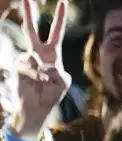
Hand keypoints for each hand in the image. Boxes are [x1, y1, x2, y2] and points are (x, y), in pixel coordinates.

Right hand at [12, 0, 69, 138]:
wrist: (36, 107)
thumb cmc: (52, 94)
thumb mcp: (63, 81)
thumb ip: (57, 69)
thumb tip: (42, 63)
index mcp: (53, 54)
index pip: (56, 33)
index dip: (59, 18)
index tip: (63, 2)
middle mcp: (38, 53)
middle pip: (32, 30)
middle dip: (28, 13)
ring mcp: (26, 59)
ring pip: (32, 56)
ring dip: (40, 72)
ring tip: (43, 82)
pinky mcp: (17, 66)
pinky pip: (26, 66)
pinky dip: (33, 75)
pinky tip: (35, 83)